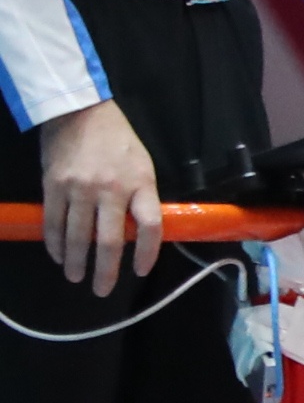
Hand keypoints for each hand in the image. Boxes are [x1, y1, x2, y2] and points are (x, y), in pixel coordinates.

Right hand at [35, 101, 159, 297]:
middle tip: (102, 290)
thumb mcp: (143, 166)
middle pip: (110, 241)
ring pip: (77, 237)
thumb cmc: (118, 141)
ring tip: (76, 277)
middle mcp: (111, 189)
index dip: (147, 254)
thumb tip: (136, 233)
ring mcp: (79, 189)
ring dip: (76, 262)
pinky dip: (55, 244)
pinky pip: (53, 223)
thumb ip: (140, 197)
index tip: (140, 271)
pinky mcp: (53, 186)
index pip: (150, 227)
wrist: (81, 112)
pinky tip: (58, 255)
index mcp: (140, 184)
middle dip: (106, 271)